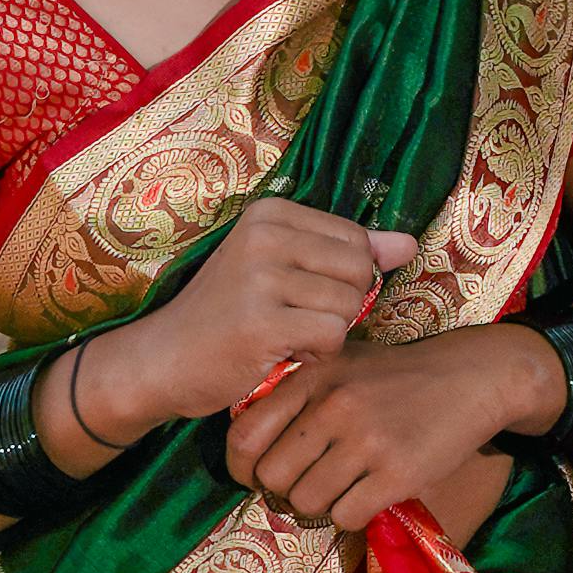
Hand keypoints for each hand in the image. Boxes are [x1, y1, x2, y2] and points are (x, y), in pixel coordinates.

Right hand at [100, 201, 417, 429]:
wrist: (163, 360)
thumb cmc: (226, 316)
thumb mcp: (282, 270)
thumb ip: (346, 253)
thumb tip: (409, 245)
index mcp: (271, 213)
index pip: (356, 238)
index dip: (342, 278)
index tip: (297, 294)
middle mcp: (265, 235)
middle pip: (359, 269)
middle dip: (339, 305)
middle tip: (292, 319)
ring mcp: (261, 276)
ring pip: (349, 304)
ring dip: (327, 333)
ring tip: (283, 335)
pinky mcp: (261, 321)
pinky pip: (333, 335)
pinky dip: (317, 354)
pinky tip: (282, 354)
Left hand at [228, 326, 548, 536]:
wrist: (474, 377)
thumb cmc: (400, 376)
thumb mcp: (342, 364)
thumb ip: (297, 395)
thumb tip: (249, 446)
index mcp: (313, 377)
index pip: (244, 437)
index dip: (243, 468)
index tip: (260, 477)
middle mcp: (333, 406)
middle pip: (273, 478)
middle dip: (285, 492)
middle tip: (310, 487)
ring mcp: (366, 440)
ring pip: (306, 503)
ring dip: (320, 506)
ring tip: (343, 489)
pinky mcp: (398, 473)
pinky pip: (346, 517)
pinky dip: (352, 515)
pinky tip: (369, 496)